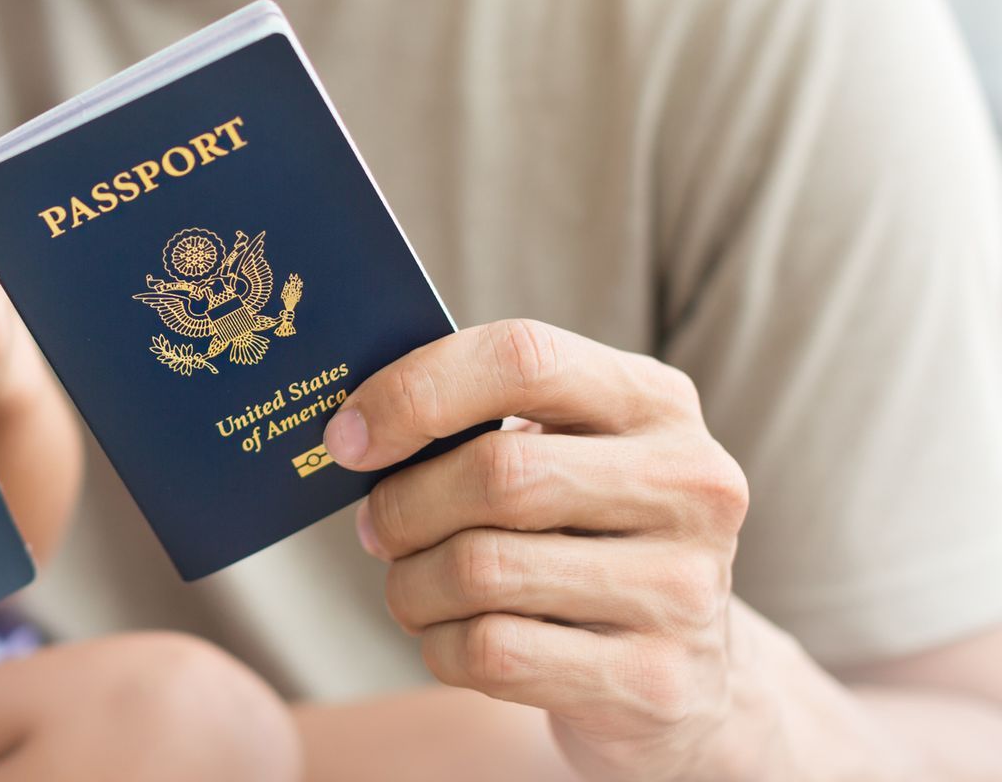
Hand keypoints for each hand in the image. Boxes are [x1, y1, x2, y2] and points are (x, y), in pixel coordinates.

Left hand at [321, 320, 753, 780]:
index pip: (524, 358)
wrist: (680, 674)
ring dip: (412, 583)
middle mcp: (692, 485)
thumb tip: (352, 427)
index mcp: (656, 400)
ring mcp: (683, 589)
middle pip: (498, 474)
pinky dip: (441, 645)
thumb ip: (480, 420)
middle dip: (405, 504)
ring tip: (410, 585)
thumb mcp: (563, 454)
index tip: (348, 436)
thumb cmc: (581, 534)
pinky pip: (494, 652)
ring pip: (483, 570)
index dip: (417, 391)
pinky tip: (451, 637)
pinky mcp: (655, 683)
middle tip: (376, 525)